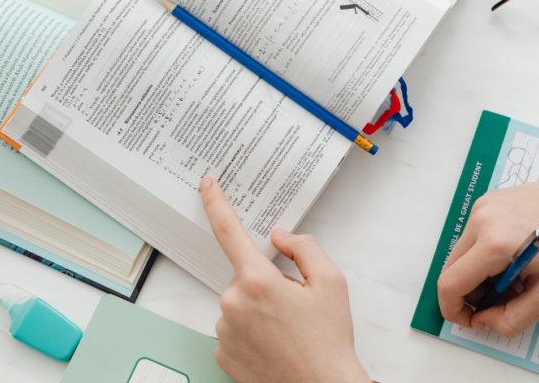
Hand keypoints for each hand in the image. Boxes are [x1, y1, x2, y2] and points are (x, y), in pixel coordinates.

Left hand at [200, 177, 369, 382]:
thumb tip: (280, 238)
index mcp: (258, 281)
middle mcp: (233, 304)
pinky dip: (250, 332)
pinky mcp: (221, 353)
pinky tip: (273, 344)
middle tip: (294, 306)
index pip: (229, 231)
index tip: (207, 185)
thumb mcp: (332, 282)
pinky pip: (233, 329)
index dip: (216, 203)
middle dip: (267, 283)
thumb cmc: (329, 341)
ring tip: (287, 330)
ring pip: (238, 304)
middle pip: (245, 276)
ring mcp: (224, 330)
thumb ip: (304, 247)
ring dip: (258, 309)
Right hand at [437, 166, 538, 338]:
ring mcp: (483, 206)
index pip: (450, 285)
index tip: (474, 320)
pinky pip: (473, 236)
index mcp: (494, 244)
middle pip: (451, 269)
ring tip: (513, 278)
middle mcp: (481, 220)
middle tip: (501, 301)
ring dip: (478, 274)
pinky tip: (514, 257)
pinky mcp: (489, 200)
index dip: (455, 311)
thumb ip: (511, 319)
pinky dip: (484, 254)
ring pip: (461, 254)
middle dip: (469, 294)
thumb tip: (484, 321)